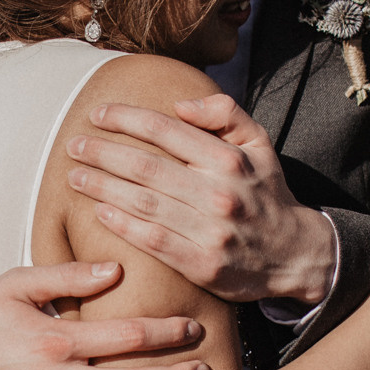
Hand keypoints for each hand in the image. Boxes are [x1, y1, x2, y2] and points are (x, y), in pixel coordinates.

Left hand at [66, 95, 335, 304]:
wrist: (295, 254)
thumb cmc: (266, 193)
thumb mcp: (259, 144)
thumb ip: (226, 114)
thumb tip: (181, 105)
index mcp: (228, 160)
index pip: (165, 130)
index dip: (125, 119)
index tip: (97, 114)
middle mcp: (219, 193)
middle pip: (146, 167)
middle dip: (102, 153)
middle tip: (74, 145)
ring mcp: (210, 230)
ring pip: (143, 203)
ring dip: (102, 187)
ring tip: (75, 176)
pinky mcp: (203, 264)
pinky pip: (153, 240)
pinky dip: (123, 225)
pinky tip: (100, 212)